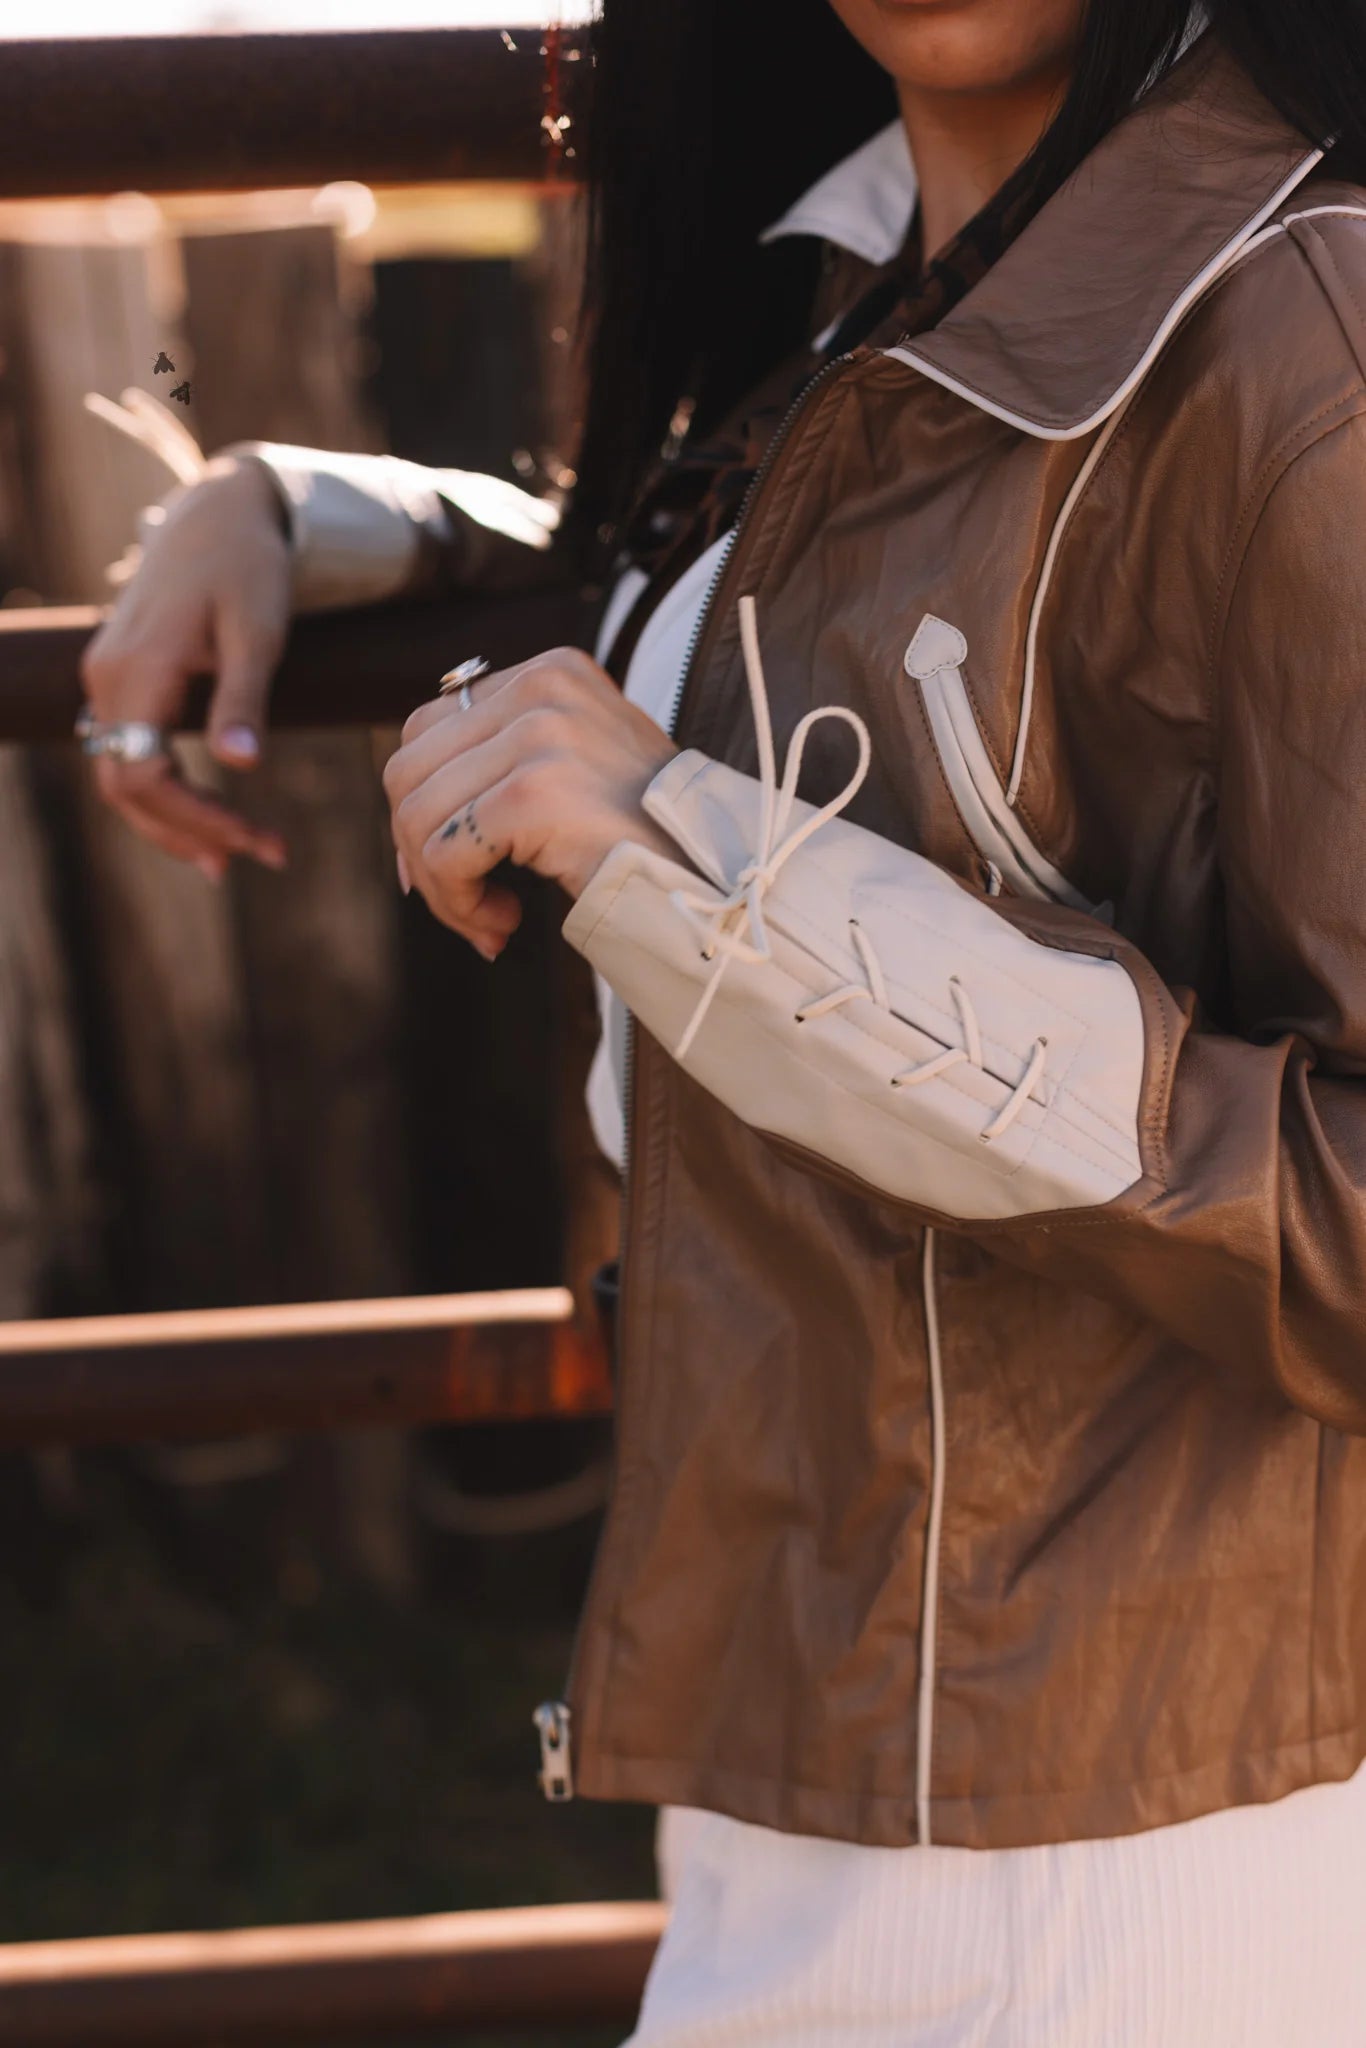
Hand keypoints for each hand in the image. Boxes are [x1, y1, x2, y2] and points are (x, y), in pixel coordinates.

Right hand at [79, 456, 291, 879]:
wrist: (217, 512)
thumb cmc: (246, 565)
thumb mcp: (258, 630)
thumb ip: (244, 698)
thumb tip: (243, 767)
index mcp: (138, 669)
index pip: (144, 774)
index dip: (197, 819)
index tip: (258, 841)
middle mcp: (107, 678)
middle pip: (125, 786)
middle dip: (189, 831)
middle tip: (261, 856)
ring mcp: (106, 678)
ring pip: (119, 774)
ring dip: (172, 822)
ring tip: (230, 859)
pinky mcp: (119, 678)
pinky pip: (126, 750)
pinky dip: (161, 792)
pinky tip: (203, 819)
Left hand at [383, 645, 681, 958]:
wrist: (717, 881)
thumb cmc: (647, 841)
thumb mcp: (574, 771)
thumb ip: (502, 765)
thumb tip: (409, 819)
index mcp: (550, 673)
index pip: (427, 729)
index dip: (420, 806)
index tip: (448, 867)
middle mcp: (541, 687)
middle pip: (407, 770)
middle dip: (419, 852)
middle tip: (466, 904)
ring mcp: (538, 734)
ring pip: (416, 816)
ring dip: (442, 888)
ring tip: (490, 921)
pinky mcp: (534, 791)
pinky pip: (445, 852)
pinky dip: (459, 902)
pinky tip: (504, 922)